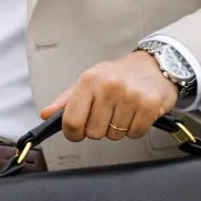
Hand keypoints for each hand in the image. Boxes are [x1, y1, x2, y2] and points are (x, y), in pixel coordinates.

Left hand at [40, 51, 178, 141]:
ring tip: (124, 110)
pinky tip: (136, 113)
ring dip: (119, 128)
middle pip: (93, 133)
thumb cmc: (119, 75)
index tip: (79, 131)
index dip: (73, 133)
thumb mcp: (89, 81)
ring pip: (114, 135)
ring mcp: (130, 96)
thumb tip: (45, 114)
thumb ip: (66, 100)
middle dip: (100, 128)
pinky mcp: (149, 105)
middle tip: (109, 113)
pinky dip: (135, 128)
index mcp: (89, 81)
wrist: (154, 65)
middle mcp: (108, 87)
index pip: (71, 121)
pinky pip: (134, 134)